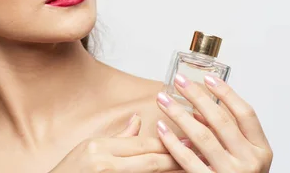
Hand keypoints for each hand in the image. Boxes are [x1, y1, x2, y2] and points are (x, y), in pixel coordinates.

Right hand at [49, 114, 180, 171]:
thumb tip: (138, 121)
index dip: (168, 141)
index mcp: (99, 149)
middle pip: (149, 160)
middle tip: (201, 151)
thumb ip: (118, 138)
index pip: (141, 143)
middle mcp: (104, 164)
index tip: (189, 137)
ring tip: (192, 166)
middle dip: (177, 156)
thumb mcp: (88, 149)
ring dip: (170, 170)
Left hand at [155, 75, 272, 172]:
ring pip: (202, 136)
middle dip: (197, 97)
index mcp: (262, 150)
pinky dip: (173, 142)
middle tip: (178, 81)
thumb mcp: (244, 156)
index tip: (207, 77)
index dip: (226, 93)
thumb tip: (201, 109)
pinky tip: (161, 128)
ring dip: (179, 114)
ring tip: (163, 100)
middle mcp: (250, 162)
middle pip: (221, 120)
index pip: (246, 113)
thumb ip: (228, 133)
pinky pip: (188, 160)